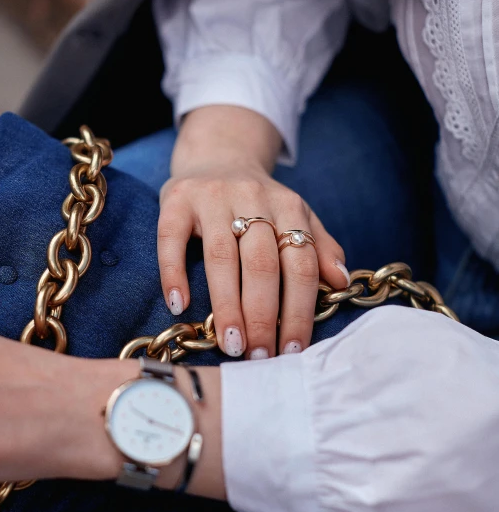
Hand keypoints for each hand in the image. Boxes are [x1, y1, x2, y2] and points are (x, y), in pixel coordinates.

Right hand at [158, 106, 349, 357]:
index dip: (299, 308)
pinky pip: (172, 239)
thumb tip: (339, 282)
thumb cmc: (258, 200)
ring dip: (227, 305)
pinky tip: (178, 305)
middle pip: (261, 263)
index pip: (298, 262)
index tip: (295, 349)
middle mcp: (251, 197)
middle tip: (261, 356)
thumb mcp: (295, 214)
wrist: (217, 155)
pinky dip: (174, 272)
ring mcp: (211, 198)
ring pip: (221, 257)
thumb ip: (318, 246)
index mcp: (287, 205)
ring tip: (231, 345)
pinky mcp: (176, 200)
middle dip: (264, 315)